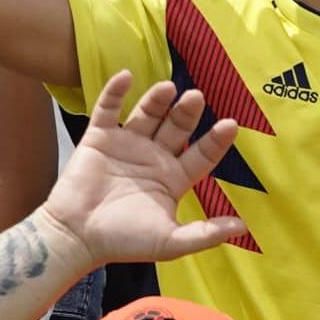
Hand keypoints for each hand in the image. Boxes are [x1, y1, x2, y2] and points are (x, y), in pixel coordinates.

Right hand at [41, 73, 248, 262]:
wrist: (76, 237)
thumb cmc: (122, 242)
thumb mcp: (169, 242)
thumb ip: (205, 233)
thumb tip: (243, 228)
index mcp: (173, 178)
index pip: (202, 153)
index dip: (216, 140)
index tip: (230, 124)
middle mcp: (153, 157)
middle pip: (177, 127)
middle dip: (188, 112)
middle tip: (196, 97)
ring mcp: (126, 145)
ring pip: (147, 113)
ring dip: (157, 99)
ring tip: (168, 88)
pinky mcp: (99, 138)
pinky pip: (108, 109)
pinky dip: (115, 91)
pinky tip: (126, 77)